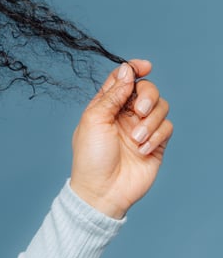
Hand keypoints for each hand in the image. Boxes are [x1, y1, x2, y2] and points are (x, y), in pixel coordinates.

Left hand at [69, 59, 172, 218]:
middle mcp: (125, 114)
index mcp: (105, 105)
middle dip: (148, 96)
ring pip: (161, 107)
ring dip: (151, 122)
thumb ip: (112, 94)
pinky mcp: (156, 144)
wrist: (103, 190)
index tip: (145, 66)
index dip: (134, 69)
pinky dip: (156, 136)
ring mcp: (141, 128)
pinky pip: (167, 128)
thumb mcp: (94, 120)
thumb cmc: (91, 157)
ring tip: (136, 139)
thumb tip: (127, 71)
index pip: (122, 80)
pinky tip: (142, 150)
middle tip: (139, 110)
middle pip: (147, 90)